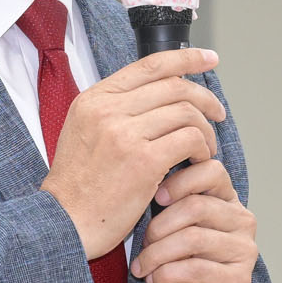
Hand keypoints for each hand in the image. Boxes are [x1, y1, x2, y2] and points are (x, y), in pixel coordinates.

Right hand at [41, 48, 224, 258]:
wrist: (63, 224)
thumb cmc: (77, 188)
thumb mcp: (84, 133)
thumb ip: (115, 110)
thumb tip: (160, 95)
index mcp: (94, 98)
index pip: (150, 65)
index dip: (186, 58)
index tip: (209, 59)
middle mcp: (108, 110)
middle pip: (174, 86)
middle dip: (205, 99)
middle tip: (218, 114)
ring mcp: (125, 134)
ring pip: (187, 112)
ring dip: (206, 130)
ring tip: (205, 149)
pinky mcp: (144, 161)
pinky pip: (190, 140)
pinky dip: (201, 150)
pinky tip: (197, 162)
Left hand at [131, 158, 257, 282]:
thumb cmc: (178, 274)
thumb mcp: (168, 233)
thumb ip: (166, 206)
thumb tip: (144, 180)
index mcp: (227, 202)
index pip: (212, 169)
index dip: (180, 179)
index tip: (157, 197)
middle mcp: (242, 222)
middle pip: (197, 206)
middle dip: (159, 226)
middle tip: (142, 244)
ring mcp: (244, 252)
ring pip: (193, 238)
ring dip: (157, 253)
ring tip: (143, 267)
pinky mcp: (238, 282)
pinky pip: (195, 268)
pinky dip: (165, 274)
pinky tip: (154, 281)